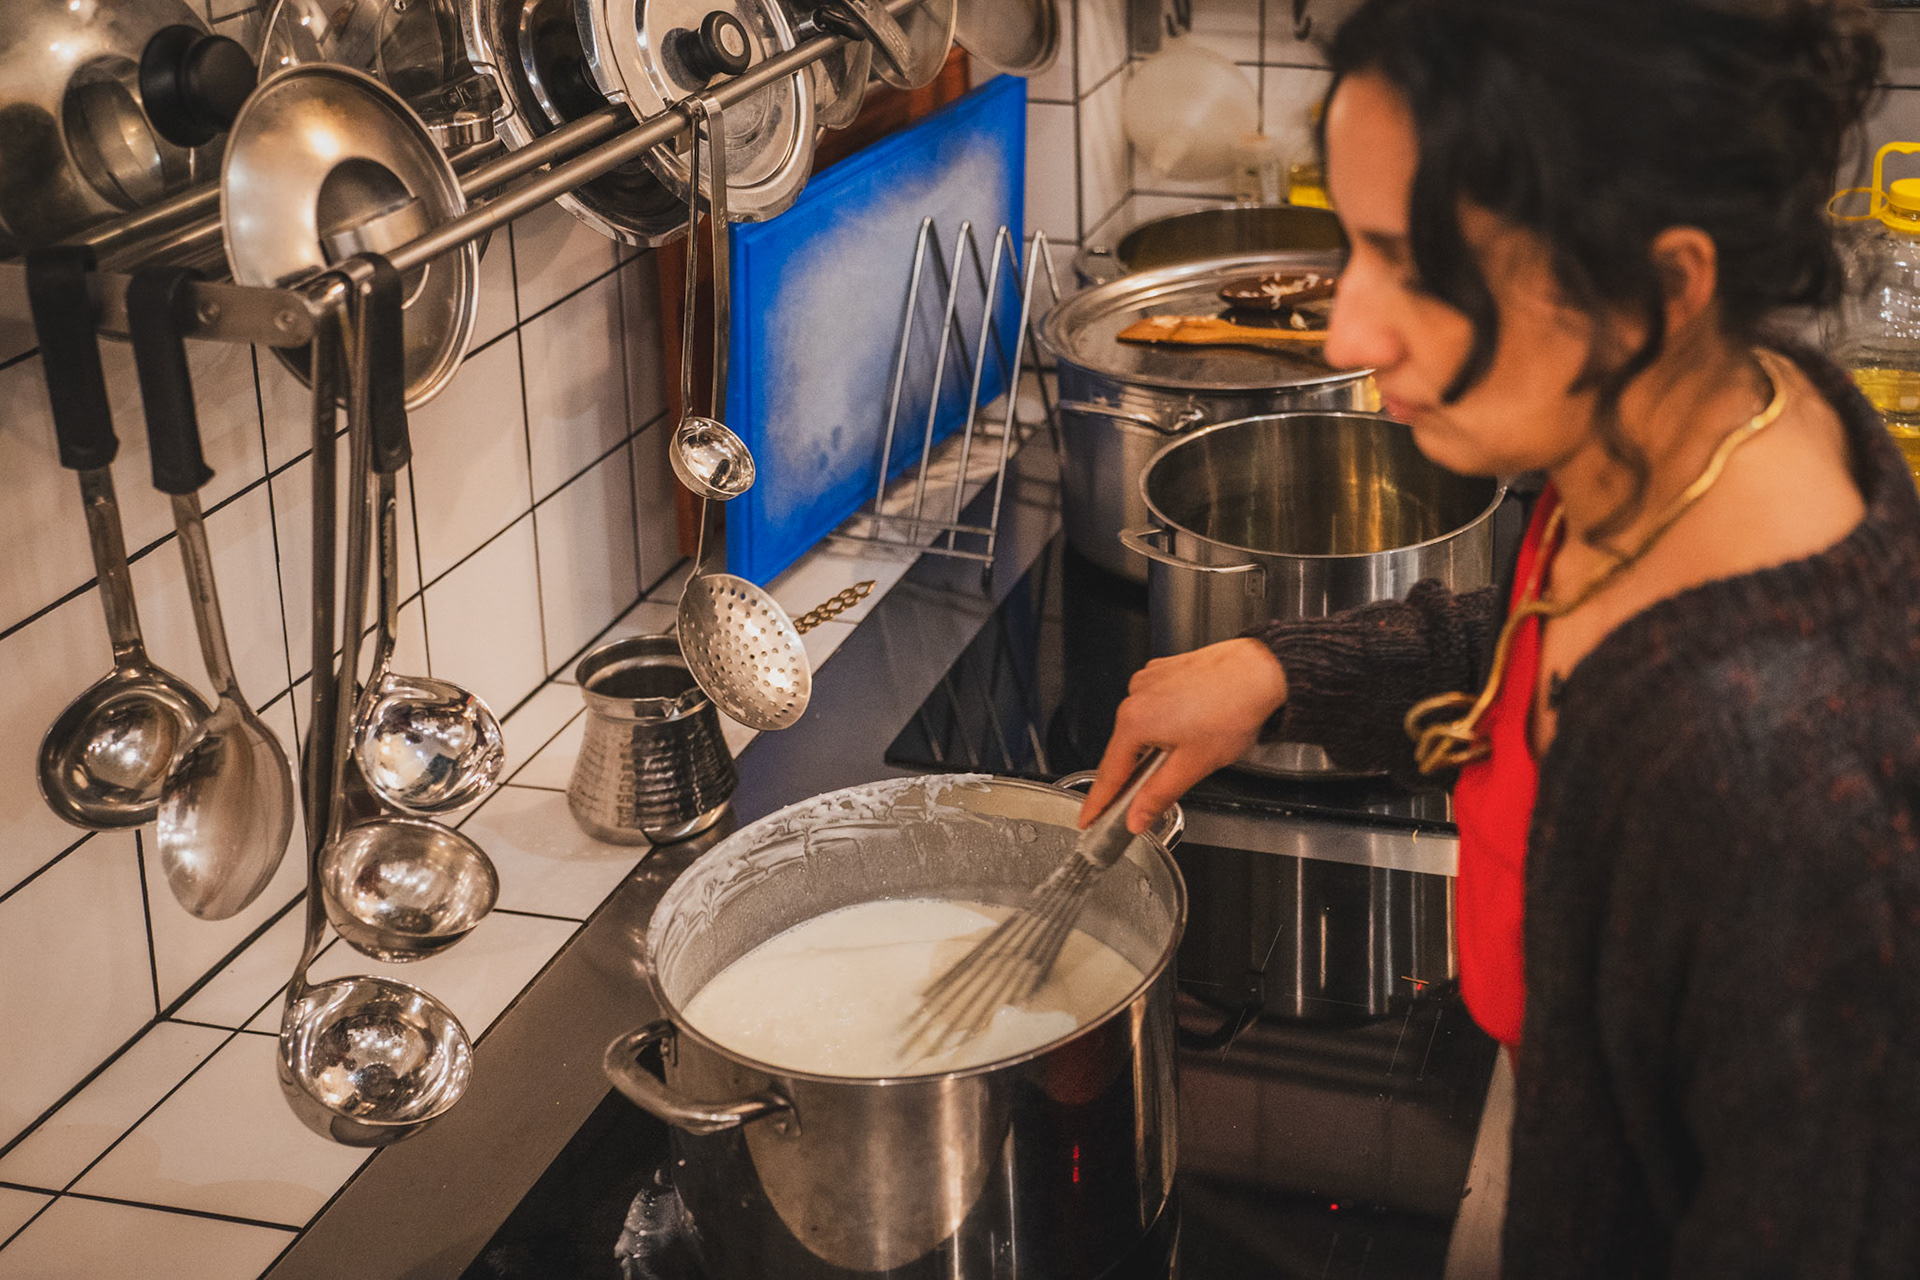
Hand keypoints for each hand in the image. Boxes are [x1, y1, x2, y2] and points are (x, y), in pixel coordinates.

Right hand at [1077, 638, 1288, 833]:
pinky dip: (1164, 722)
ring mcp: (1149, 680)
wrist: (1262, 671)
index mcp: (1135, 721)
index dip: (1098, 802)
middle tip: (1141, 800)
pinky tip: (1190, 727)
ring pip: (1141, 726)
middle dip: (1133, 774)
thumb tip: (1137, 816)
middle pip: (1124, 748)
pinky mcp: (1164, 671)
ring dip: (1153, 746)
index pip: (1109, 774)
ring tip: (1187, 752)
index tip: (1087, 819)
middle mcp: (1135, 696)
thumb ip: (1158, 795)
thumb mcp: (1194, 765)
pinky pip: (1154, 705)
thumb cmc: (1234, 709)